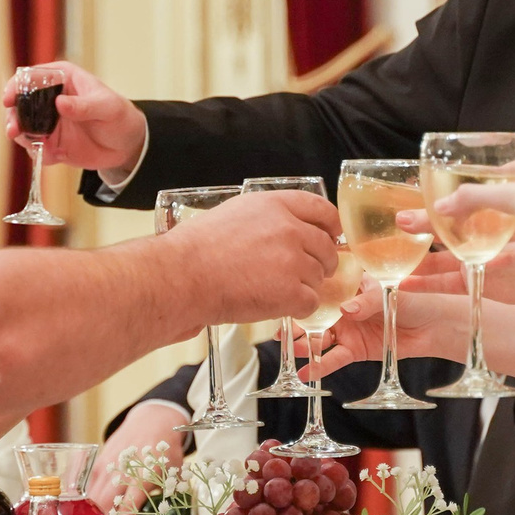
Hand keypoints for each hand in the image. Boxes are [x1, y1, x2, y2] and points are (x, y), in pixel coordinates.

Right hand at [0, 61, 147, 174]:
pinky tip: (52, 157)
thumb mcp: (107, 107)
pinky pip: (37, 149)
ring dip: (21, 137)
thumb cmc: (120, 116)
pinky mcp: (51, 143)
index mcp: (61, 78)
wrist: (128, 145)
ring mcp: (48, 122)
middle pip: (19, 103)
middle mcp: (50, 98)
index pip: (31, 77)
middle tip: (14, 130)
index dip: (16, 86)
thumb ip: (84, 106)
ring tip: (33, 145)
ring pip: (23, 127)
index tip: (9, 99)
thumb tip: (60, 104)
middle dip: (12, 116)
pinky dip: (39, 154)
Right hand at [91, 402, 186, 514]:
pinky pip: (89, 487)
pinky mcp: (98, 464)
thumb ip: (164, 494)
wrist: (152, 422)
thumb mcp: (172, 473)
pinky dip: (89, 503)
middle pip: (106, 499)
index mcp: (146, 473)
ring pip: (94, 496)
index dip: (127, 509)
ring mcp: (107, 466)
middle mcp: (123, 469)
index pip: (134, 493)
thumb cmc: (165, 453)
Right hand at [154, 191, 340, 326]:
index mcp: (276, 205)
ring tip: (272, 290)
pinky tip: (275, 305)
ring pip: (319, 278)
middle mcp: (290, 229)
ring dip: (302, 287)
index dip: (331, 226)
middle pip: (326, 248)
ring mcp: (293, 261)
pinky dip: (297, 309)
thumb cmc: (197, 248)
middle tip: (299, 274)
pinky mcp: (290, 292)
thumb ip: (268, 217)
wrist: (182, 276)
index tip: (332, 237)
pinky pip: (311, 303)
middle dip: (319, 262)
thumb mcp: (236, 213)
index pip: (322, 210)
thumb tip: (289, 226)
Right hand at [304, 288, 471, 378]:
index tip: (288, 297)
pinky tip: (305, 373)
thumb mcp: (389, 294)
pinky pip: (335, 358)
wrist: (434, 326)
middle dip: (297, 322)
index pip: (323, 287)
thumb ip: (366, 302)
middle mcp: (344, 306)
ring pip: (321, 336)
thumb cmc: (416, 300)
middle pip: (316, 314)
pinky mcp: (356, 350)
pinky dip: (321, 366)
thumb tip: (345, 309)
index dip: (305, 292)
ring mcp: (348, 329)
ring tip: (290, 349)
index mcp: (350, 285)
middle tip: (281, 330)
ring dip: (305, 343)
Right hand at [423, 153, 514, 269]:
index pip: (494, 175)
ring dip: (484, 238)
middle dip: (469, 216)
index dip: (468, 186)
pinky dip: (503, 258)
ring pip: (509, 229)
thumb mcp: (511, 194)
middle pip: (497, 205)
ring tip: (453, 246)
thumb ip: (473, 199)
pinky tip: (480, 266)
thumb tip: (439, 207)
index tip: (442, 198)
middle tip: (439, 223)